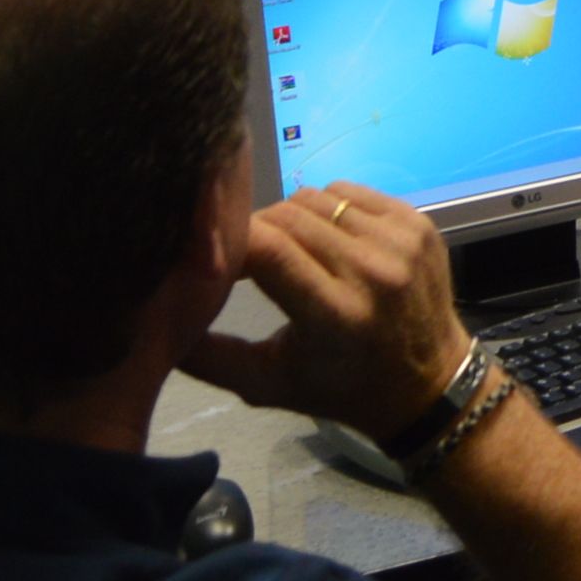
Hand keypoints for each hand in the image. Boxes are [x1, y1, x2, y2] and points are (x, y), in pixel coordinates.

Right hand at [184, 183, 471, 437]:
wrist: (427, 384)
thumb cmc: (340, 388)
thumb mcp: (267, 384)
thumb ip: (208, 357)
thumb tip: (152, 319)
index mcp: (335, 315)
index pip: (267, 247)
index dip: (229, 241)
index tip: (213, 255)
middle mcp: (373, 272)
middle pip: (287, 216)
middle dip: (256, 230)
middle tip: (247, 257)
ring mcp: (401, 242)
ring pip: (315, 197)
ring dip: (290, 218)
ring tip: (286, 251)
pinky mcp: (418, 223)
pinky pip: (349, 191)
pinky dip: (327, 208)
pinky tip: (324, 238)